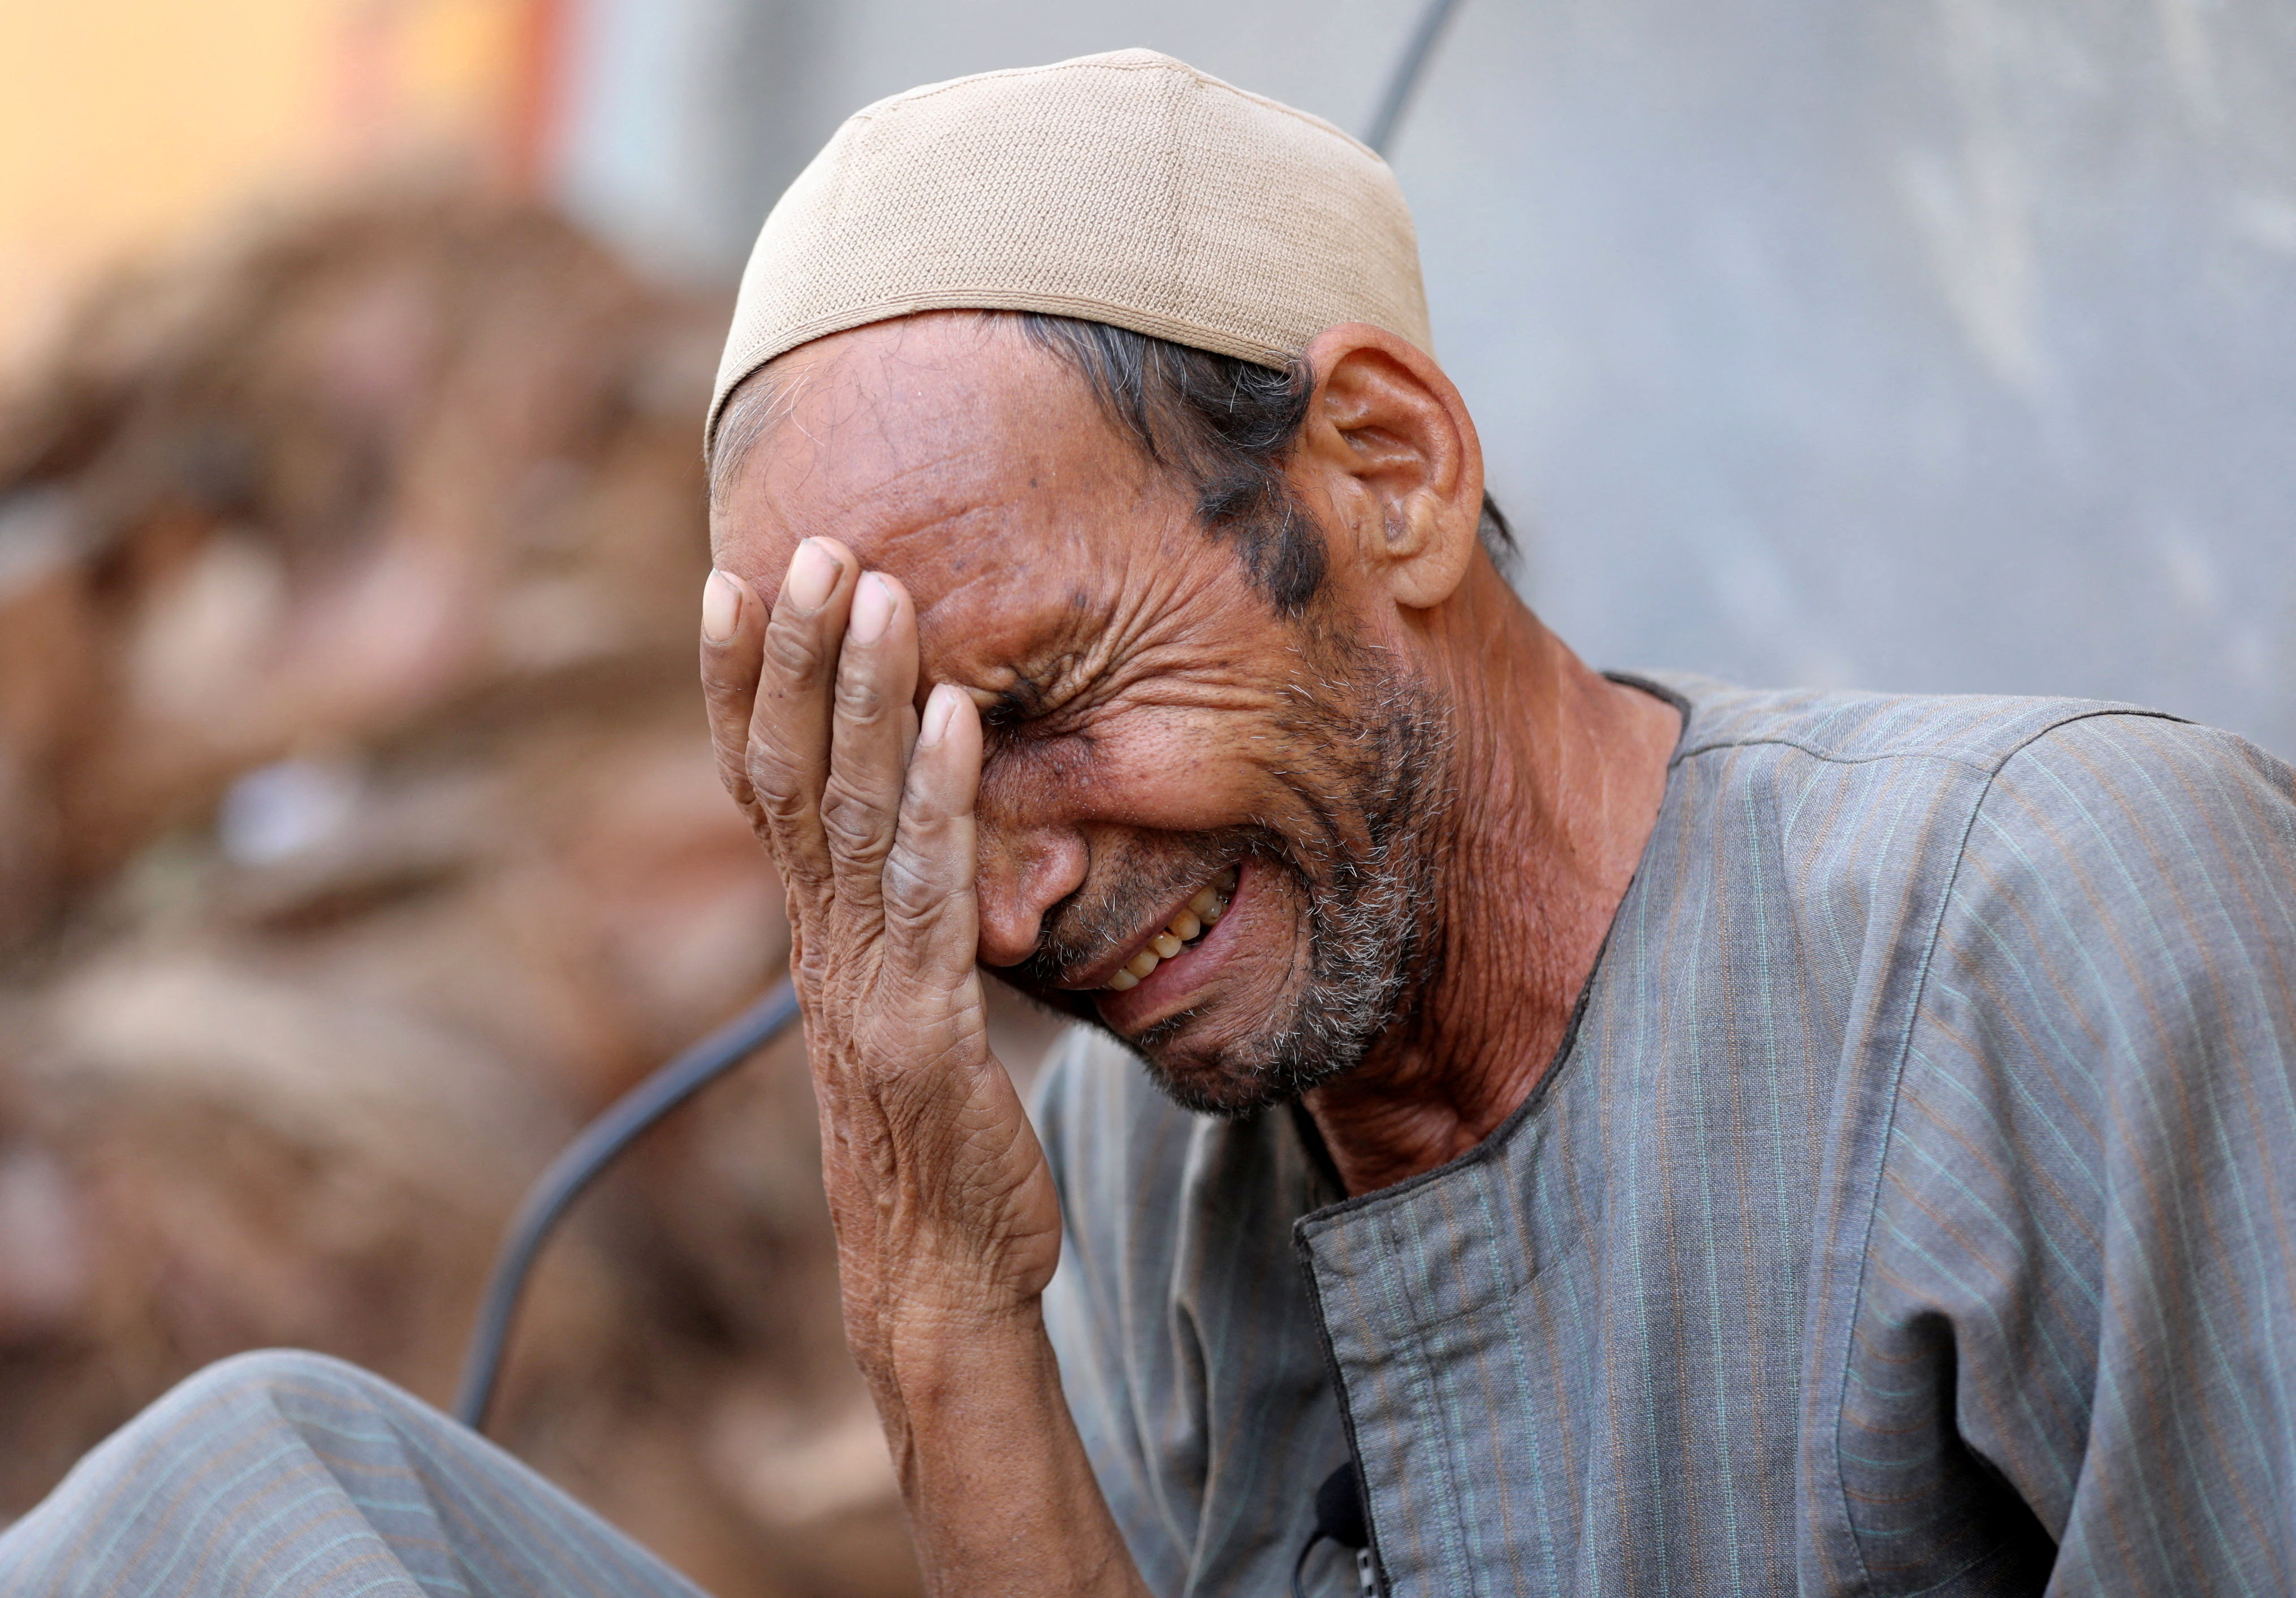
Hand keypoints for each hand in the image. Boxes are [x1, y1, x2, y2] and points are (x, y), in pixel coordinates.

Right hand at [699, 538, 1062, 1376]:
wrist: (935, 1278)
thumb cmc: (929, 1142)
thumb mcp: (900, 1011)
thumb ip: (891, 925)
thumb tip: (906, 842)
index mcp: (812, 936)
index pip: (757, 786)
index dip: (738, 685)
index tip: (732, 579)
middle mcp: (820, 947)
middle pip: (792, 779)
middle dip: (800, 657)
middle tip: (815, 544)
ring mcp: (861, 987)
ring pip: (850, 817)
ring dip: (864, 698)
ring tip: (881, 591)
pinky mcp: (919, 1032)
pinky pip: (930, 896)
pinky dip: (942, 801)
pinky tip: (957, 719)